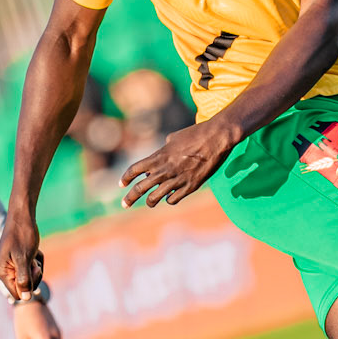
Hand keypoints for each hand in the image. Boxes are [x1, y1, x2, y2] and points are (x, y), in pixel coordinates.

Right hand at [0, 207, 42, 300]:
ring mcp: (9, 265)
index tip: (33, 270)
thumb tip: (26, 299)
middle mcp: (2, 270)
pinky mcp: (16, 260)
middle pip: (23, 287)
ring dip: (36, 267)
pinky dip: (35, 261)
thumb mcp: (24, 259)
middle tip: (34, 262)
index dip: (29, 286)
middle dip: (33, 275)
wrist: (23, 216)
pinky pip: (30, 269)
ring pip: (29, 278)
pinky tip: (35, 251)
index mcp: (0, 271)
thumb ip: (24, 279)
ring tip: (34, 254)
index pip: (17, 293)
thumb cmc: (23, 235)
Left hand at [120, 116, 238, 208]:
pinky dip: (169, 200)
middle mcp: (165, 170)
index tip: (121, 184)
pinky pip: (173, 200)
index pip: (134, 169)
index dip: (125, 178)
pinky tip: (169, 198)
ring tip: (150, 203)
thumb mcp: (173, 139)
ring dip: (150, 202)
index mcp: (159, 156)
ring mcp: (177, 180)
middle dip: (130, 198)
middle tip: (124, 204)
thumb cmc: (195, 134)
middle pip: (140, 188)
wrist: (216, 138)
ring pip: (155, 198)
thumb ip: (162, 151)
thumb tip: (156, 160)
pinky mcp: (190, 187)